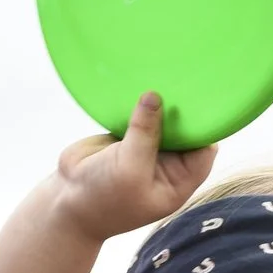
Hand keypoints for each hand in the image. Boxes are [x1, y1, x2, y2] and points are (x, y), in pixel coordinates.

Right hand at [51, 92, 217, 245]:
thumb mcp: (128, 168)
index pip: (205, 148)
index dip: (206, 126)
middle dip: (185, 110)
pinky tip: (144, 77)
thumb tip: (155, 95)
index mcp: (179, 181)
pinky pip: (142, 113)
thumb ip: (144, 133)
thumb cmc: (103, 197)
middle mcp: (169, 164)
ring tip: (165, 71)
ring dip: (162, 101)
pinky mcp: (130, 135)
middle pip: (187, 130)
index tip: (200, 98)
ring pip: (164, 118)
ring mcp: (149, 148)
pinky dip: (142, 101)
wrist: (66, 201)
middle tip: (183, 76)